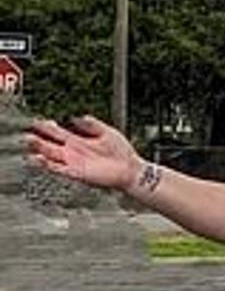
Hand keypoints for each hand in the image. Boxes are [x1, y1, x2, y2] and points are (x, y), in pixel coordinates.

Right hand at [25, 115, 142, 191]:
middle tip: (28, 133)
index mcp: (78, 141)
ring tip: (30, 144)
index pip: (56, 132)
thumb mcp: (106, 132)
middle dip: (37, 139)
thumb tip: (77, 117)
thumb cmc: (122, 153)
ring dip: (39, 151)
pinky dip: (49, 165)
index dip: (46, 127)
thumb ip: (92, 124)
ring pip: (50, 157)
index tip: (37, 121)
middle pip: (49, 145)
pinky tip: (41, 159)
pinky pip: (60, 170)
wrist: (131, 170)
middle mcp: (73, 152)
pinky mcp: (78, 174)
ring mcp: (74, 163)